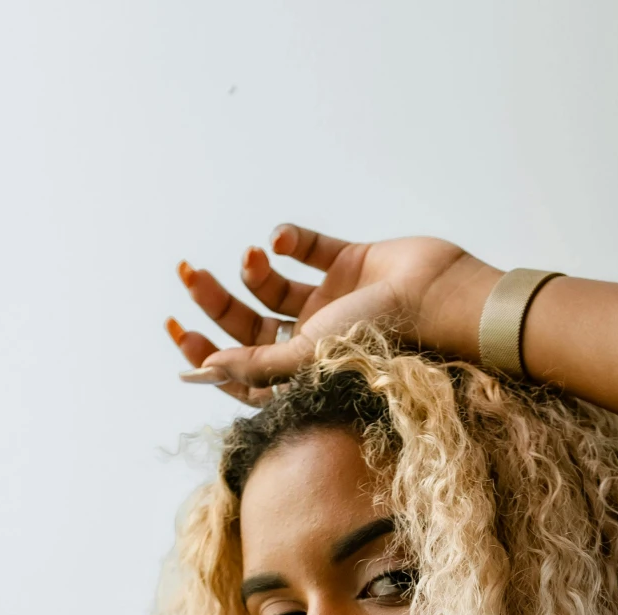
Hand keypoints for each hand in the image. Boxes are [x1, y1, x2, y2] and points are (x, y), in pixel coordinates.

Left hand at [165, 222, 494, 404]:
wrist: (439, 296)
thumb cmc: (382, 338)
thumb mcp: (309, 356)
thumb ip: (257, 365)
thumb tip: (204, 372)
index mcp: (301, 372)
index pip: (241, 369)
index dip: (206, 354)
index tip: (177, 329)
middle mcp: (312, 341)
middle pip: (248, 325)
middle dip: (216, 301)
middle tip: (188, 275)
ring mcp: (329, 302)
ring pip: (270, 286)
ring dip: (252, 269)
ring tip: (255, 256)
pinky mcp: (348, 264)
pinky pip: (306, 248)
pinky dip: (288, 239)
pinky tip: (282, 240)